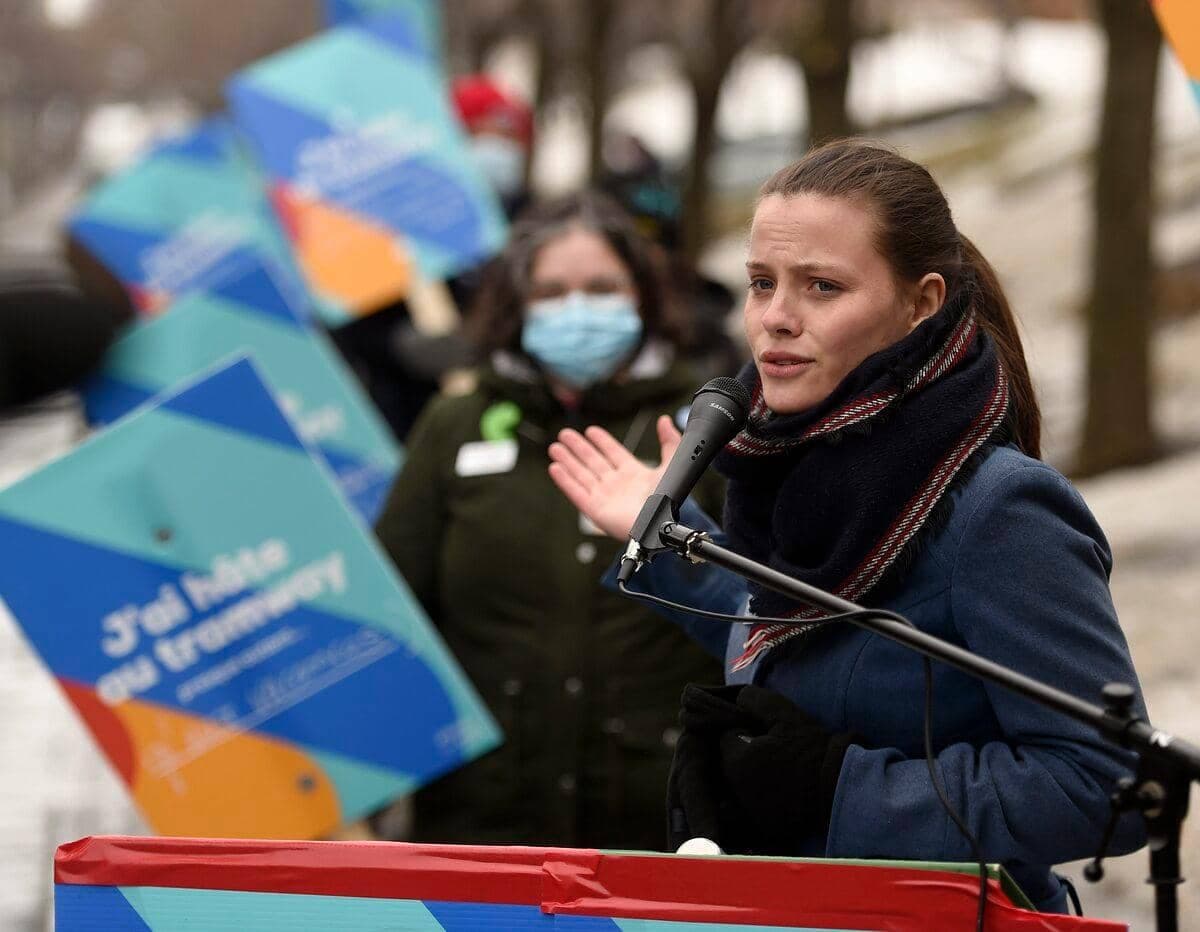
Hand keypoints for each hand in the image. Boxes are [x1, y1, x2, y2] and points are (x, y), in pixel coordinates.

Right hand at [547, 414, 681, 539]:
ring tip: (555, 448)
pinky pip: (576, 493)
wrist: (659, 524)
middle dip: (578, 448)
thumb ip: (669, 441)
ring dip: (568, 461)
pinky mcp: (596, 510)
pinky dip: (565, 481)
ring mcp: (605, 497)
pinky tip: (555, 468)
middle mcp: (617, 485)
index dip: (602, 441)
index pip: (613, 453)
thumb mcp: (672, 464)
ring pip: (581, 475)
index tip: (591, 431)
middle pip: (593, 462)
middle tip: (565, 434)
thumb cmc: (667, 501)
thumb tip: (665, 421)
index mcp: (634, 474)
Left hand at [716, 686, 855, 852]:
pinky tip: (779, 794)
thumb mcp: (785, 714)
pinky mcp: (766, 829)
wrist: (842, 787)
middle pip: (729, 765)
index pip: (726, 739)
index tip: (763, 734)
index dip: (742, 732)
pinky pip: (751, 811)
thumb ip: (756, 700)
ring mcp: (750, 813)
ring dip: (748, 780)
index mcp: (737, 762)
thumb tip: (738, 696)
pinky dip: (759, 802)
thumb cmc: (814, 748)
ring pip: (738, 789)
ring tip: (776, 773)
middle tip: (771, 751)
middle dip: (742, 756)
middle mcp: (737, 791)